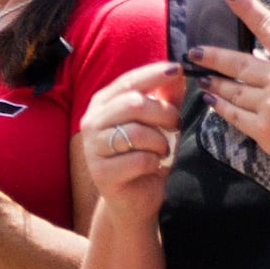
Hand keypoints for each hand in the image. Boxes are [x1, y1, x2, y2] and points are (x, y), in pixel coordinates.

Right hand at [78, 66, 188, 214]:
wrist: (133, 199)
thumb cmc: (144, 156)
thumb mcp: (159, 123)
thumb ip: (166, 98)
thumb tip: (177, 73)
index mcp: (102, 105)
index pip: (128, 81)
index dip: (154, 74)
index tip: (177, 69)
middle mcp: (92, 123)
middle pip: (134, 104)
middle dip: (164, 113)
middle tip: (176, 125)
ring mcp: (93, 149)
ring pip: (137, 133)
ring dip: (160, 142)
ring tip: (163, 150)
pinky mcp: (102, 173)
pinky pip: (139, 159)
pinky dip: (155, 162)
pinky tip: (153, 166)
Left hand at [192, 0, 269, 181]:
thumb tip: (260, 54)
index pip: (269, 27)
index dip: (247, 9)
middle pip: (238, 63)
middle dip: (212, 57)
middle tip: (194, 52)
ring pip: (231, 91)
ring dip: (213, 83)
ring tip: (201, 78)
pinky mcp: (263, 130)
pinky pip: (233, 115)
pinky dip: (220, 107)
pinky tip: (211, 100)